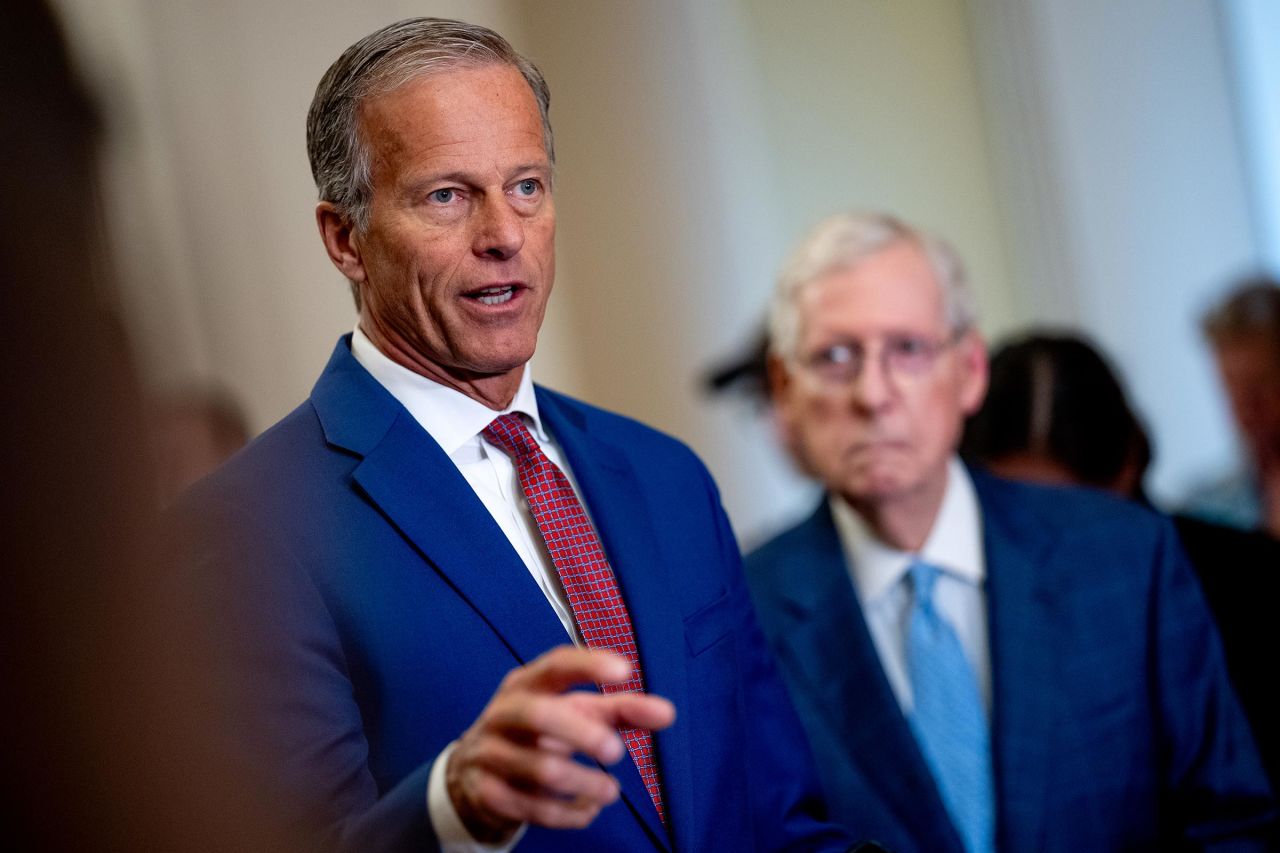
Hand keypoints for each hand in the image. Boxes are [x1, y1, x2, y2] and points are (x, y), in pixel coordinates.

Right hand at [446, 646, 675, 841]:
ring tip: (611, 791)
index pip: (556, 665)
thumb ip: (619, 710)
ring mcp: (490, 753)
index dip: (589, 664)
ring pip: (540, 769)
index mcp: (527, 684)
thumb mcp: (574, 714)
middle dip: (582, 733)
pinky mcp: (487, 793)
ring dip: (585, 783)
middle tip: (618, 752)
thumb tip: (668, 713)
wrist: (472, 773)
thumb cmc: (538, 733)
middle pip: (539, 715)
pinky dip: (568, 814)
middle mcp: (504, 713)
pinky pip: (532, 808)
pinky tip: (586, 811)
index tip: (626, 671)